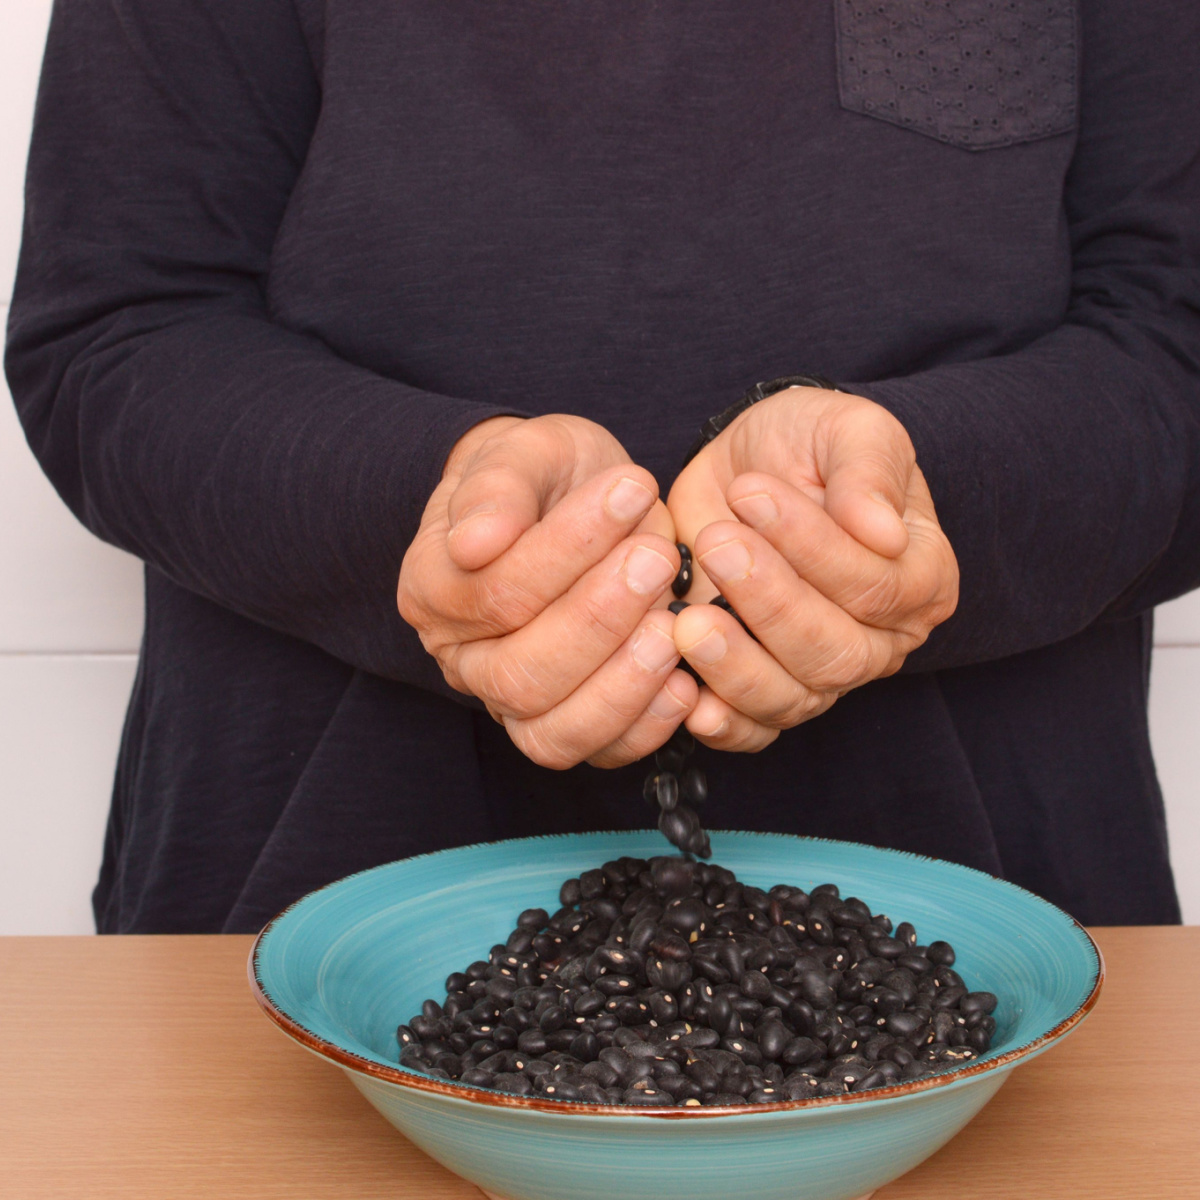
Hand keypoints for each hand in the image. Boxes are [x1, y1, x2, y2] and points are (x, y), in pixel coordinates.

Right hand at [398, 414, 698, 767]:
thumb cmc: (546, 475)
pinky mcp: (568, 726)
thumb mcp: (525, 451)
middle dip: (599, 620)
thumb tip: (473, 543)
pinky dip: (645, 728)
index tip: (632, 489)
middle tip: (659, 557)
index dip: (567, 549)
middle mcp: (463, 658)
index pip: (495, 592)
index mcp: (433, 589)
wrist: (571, 501)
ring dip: (622, 684)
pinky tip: (685, 682)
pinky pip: (597, 753)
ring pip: (551, 733)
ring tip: (672, 626)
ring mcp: (510, 703)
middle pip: (520, 675)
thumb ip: (497, 487)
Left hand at [665, 386, 957, 751]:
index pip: (876, 586)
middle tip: (716, 544)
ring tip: (689, 620)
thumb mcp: (845, 429)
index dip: (813, 548)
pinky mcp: (762, 689)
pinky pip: (752, 730)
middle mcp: (878, 639)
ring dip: (737, 665)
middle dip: (771, 603)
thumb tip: (883, 532)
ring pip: (792, 698)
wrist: (743, 469)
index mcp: (918, 577)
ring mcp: (819, 673)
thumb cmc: (805, 445)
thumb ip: (868, 472)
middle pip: (836, 653)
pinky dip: (721, 723)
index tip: (750, 493)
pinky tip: (687, 698)